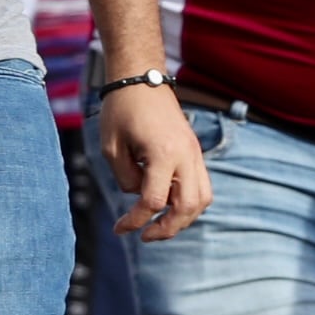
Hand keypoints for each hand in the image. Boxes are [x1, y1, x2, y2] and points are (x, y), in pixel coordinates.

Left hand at [93, 80, 208, 239]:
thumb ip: (126, 179)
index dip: (135, 220)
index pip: (153, 201)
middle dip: (167, 228)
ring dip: (183, 218)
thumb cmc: (122, 109)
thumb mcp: (112, 148)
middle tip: (145, 236)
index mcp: (163, 153)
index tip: (119, 228)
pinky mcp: (194, 151)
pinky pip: (202, 186)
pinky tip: (168, 204)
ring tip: (160, 225)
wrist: (143, 78)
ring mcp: (195, 153)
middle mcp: (186, 155)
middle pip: (188, 207)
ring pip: (203, 199)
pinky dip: (188, 202)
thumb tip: (139, 197)